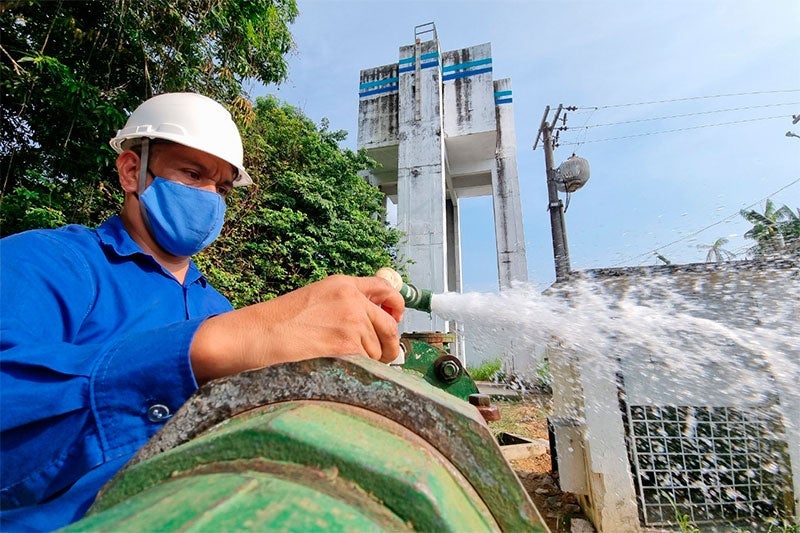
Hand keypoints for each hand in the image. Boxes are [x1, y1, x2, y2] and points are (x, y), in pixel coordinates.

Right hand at [190, 274, 404, 383]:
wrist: (253, 337)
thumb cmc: (276, 325)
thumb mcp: (315, 300)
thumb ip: (345, 305)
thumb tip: (375, 326)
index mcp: (343, 285)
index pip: (385, 289)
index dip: (396, 307)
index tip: (395, 320)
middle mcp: (352, 300)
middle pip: (390, 327)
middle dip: (388, 346)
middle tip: (380, 358)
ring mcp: (352, 323)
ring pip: (378, 352)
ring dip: (368, 363)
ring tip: (339, 364)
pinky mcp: (348, 347)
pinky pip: (368, 366)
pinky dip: (359, 374)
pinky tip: (338, 372)